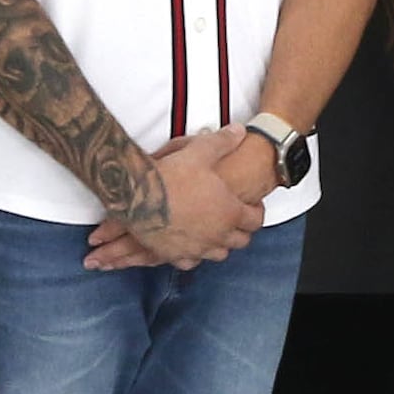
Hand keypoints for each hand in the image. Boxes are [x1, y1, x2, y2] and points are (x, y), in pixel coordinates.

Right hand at [86, 127, 272, 270]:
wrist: (137, 195)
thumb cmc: (170, 176)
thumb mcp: (200, 151)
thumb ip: (222, 142)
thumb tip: (237, 132)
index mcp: (229, 212)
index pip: (255, 220)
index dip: (256, 212)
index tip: (252, 207)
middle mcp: (216, 234)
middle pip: (240, 240)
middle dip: (240, 230)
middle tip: (236, 220)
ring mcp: (196, 248)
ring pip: (218, 254)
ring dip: (220, 244)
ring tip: (215, 232)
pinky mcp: (175, 255)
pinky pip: (191, 262)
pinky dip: (194, 255)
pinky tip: (190, 245)